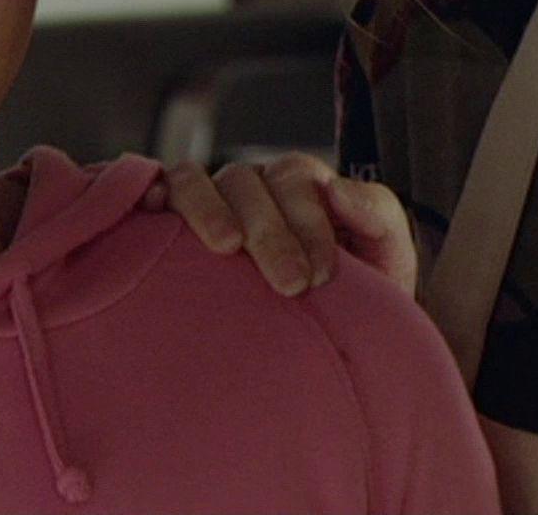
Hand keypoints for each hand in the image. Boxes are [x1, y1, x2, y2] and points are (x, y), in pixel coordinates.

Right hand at [142, 153, 416, 297]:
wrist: (324, 360)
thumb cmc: (352, 309)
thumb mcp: (385, 266)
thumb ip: (379, 220)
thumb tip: (339, 190)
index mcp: (301, 190)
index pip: (297, 181)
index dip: (308, 222)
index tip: (320, 277)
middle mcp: (250, 189)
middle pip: (248, 181)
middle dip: (271, 230)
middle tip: (290, 284)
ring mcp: (206, 202)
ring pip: (196, 179)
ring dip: (208, 207)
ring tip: (226, 247)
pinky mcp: (166, 222)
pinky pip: (154, 191)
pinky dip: (152, 193)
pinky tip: (154, 212)